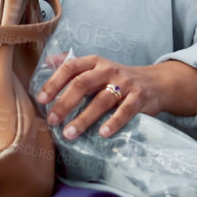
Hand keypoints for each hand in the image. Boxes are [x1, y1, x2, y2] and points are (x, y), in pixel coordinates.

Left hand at [35, 54, 196, 138]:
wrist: (155, 83)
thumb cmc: (117, 79)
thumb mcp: (97, 67)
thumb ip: (73, 65)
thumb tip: (46, 62)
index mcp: (95, 62)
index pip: (71, 68)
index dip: (54, 82)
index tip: (41, 99)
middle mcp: (109, 70)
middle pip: (83, 84)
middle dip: (65, 103)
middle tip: (52, 120)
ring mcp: (125, 83)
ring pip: (101, 100)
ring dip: (84, 118)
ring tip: (69, 133)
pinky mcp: (139, 98)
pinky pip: (125, 110)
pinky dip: (113, 122)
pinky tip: (102, 133)